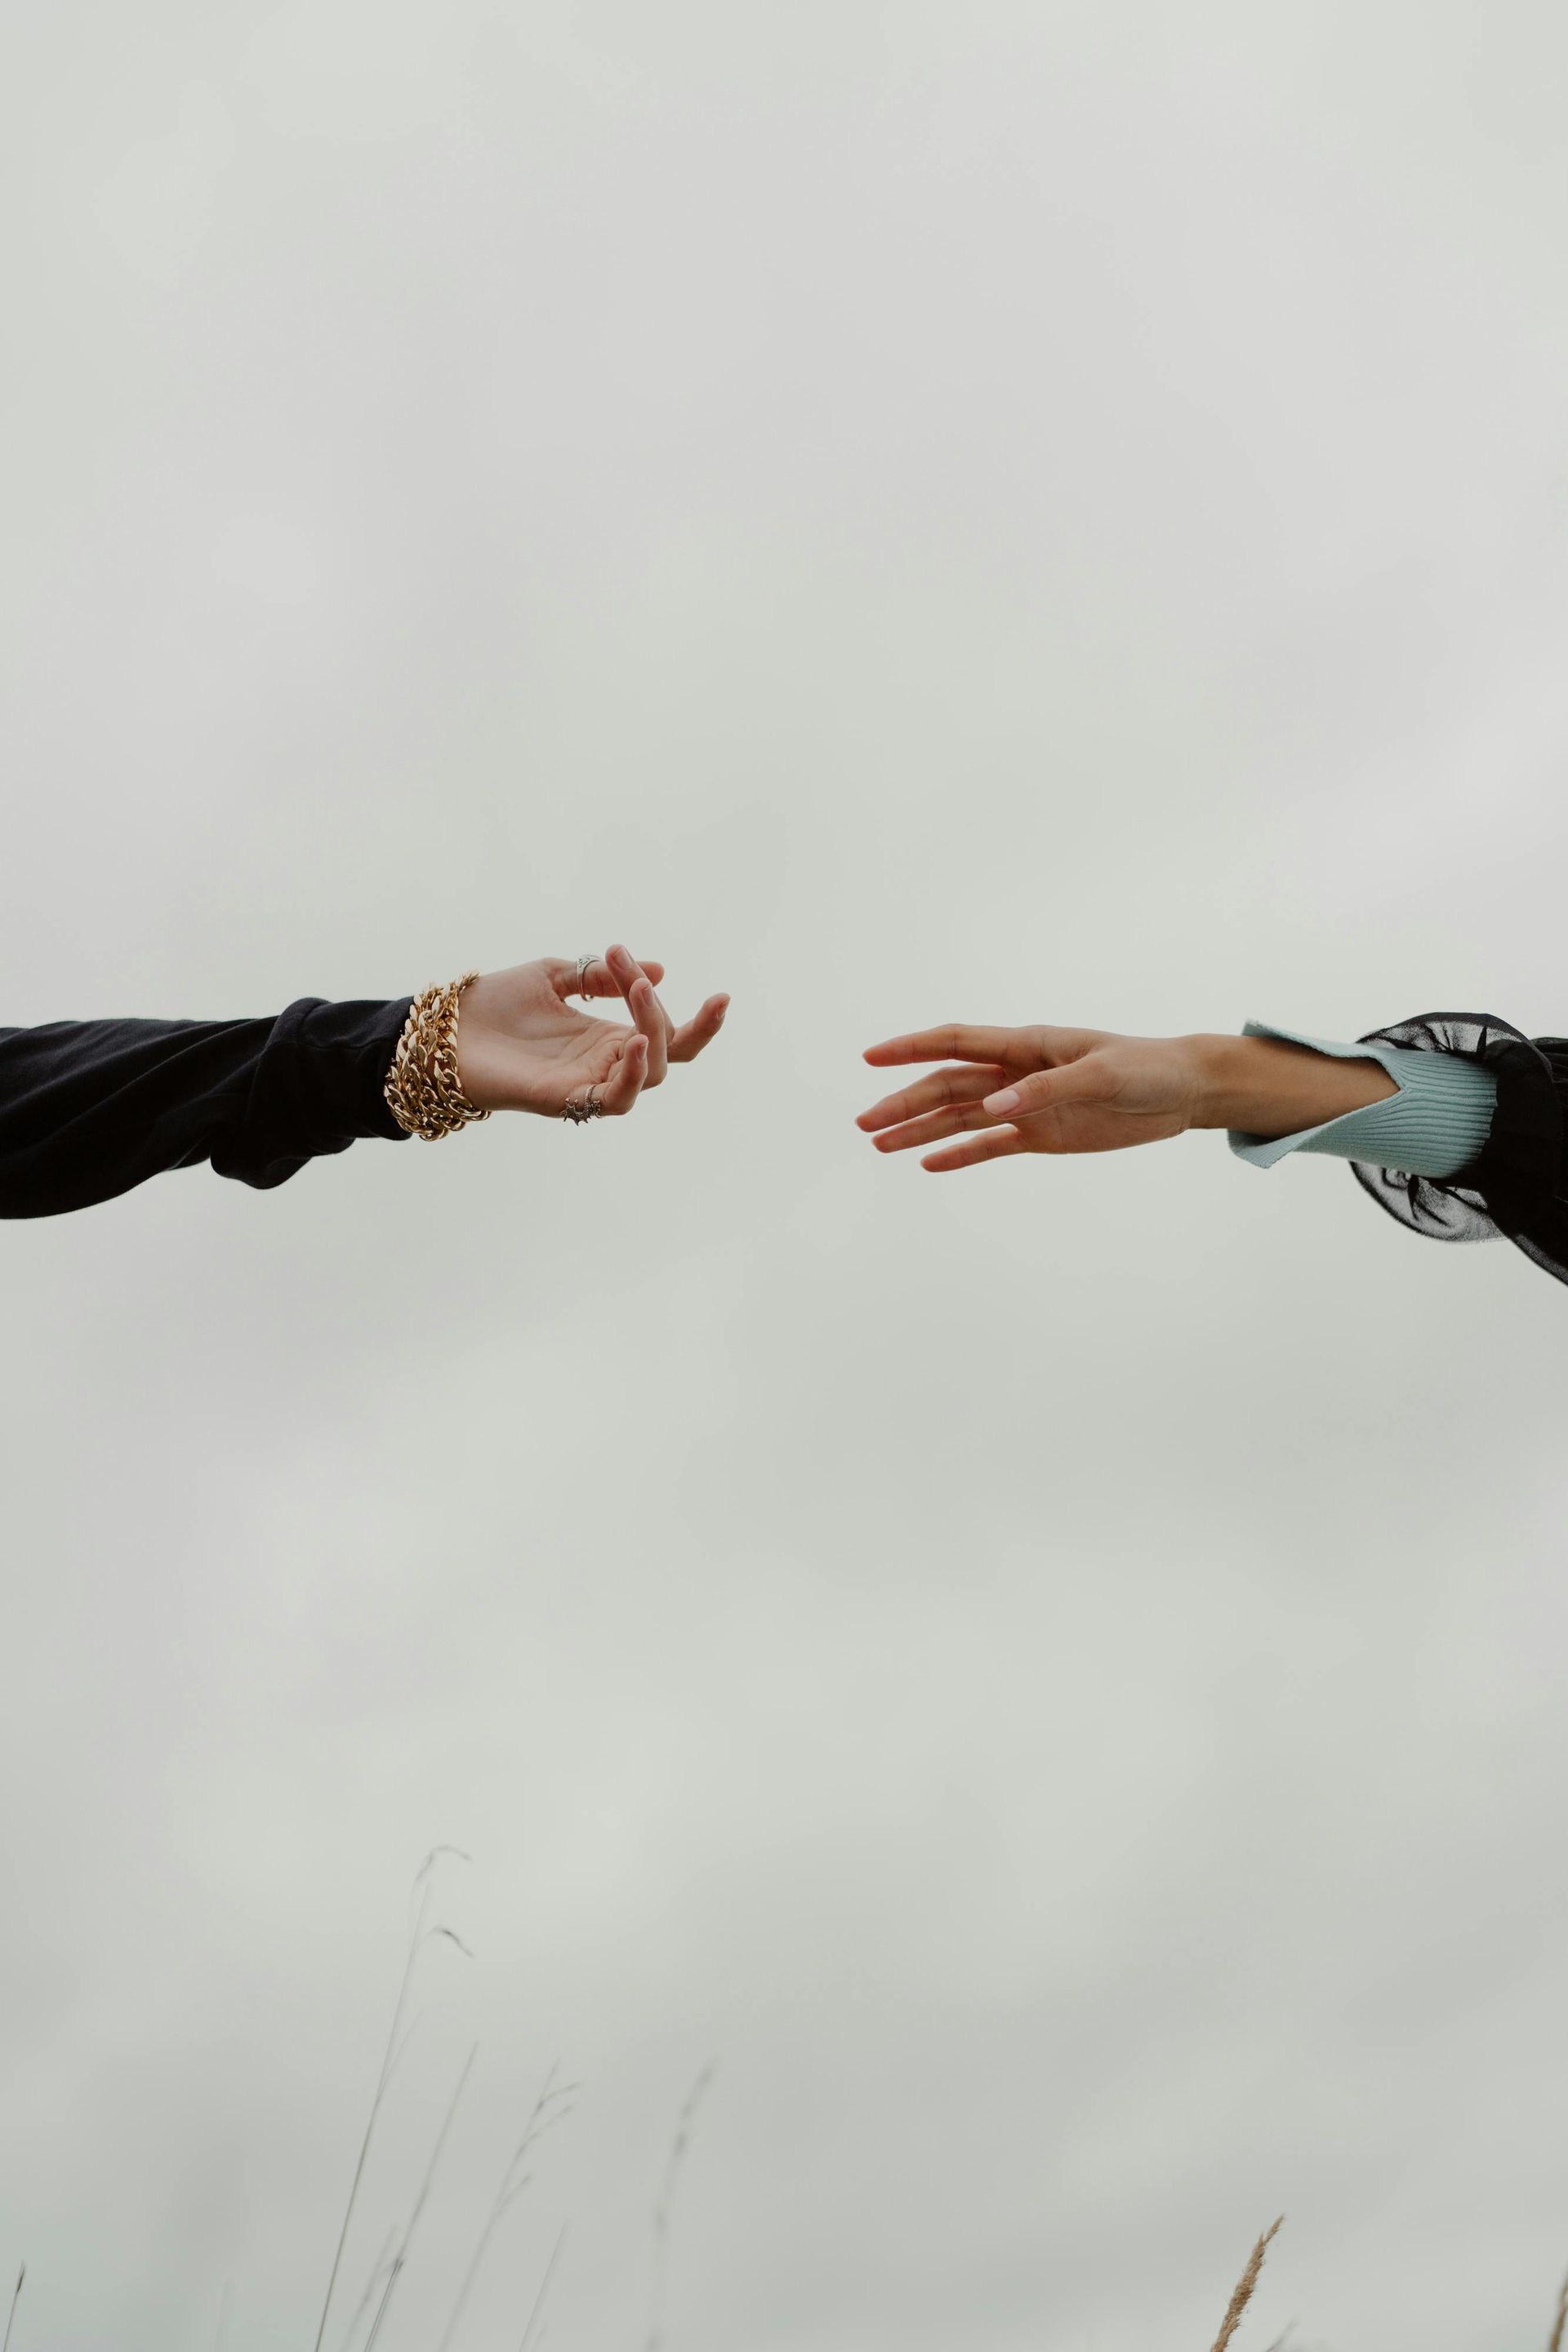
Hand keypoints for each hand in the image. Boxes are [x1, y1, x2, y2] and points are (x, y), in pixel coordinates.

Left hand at [455, 945, 728, 1118]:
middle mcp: (605, 1063)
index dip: (695, 1018)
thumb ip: (600, 976)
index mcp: (608, 1037)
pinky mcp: (564, 1100)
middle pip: (671, 1054)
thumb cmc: (494, 1006)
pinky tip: (633, 1042)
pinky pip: (614, 1100)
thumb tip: (658, 970)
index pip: (670, 1035)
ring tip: (638, 992)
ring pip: (652, 1076)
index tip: (702, 987)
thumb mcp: (554, 975)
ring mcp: (588, 1083)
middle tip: (636, 976)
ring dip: (655, 1032)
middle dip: (667, 1012)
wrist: (443, 1030)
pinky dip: (633, 1074)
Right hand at [857, 1023, 1205, 1171]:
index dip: (911, 1049)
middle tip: (864, 1123)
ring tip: (879, 1144)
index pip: (957, 1043)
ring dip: (920, 1130)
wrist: (1182, 1092)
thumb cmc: (1146, 1068)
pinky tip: (928, 1164)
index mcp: (1027, 1045)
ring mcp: (1026, 1105)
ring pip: (961, 1118)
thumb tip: (994, 1108)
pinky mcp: (1042, 1134)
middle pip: (947, 1086)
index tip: (872, 1058)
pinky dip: (959, 1154)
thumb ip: (1046, 1089)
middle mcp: (1017, 1073)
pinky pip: (991, 1146)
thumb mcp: (1101, 1075)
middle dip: (904, 1102)